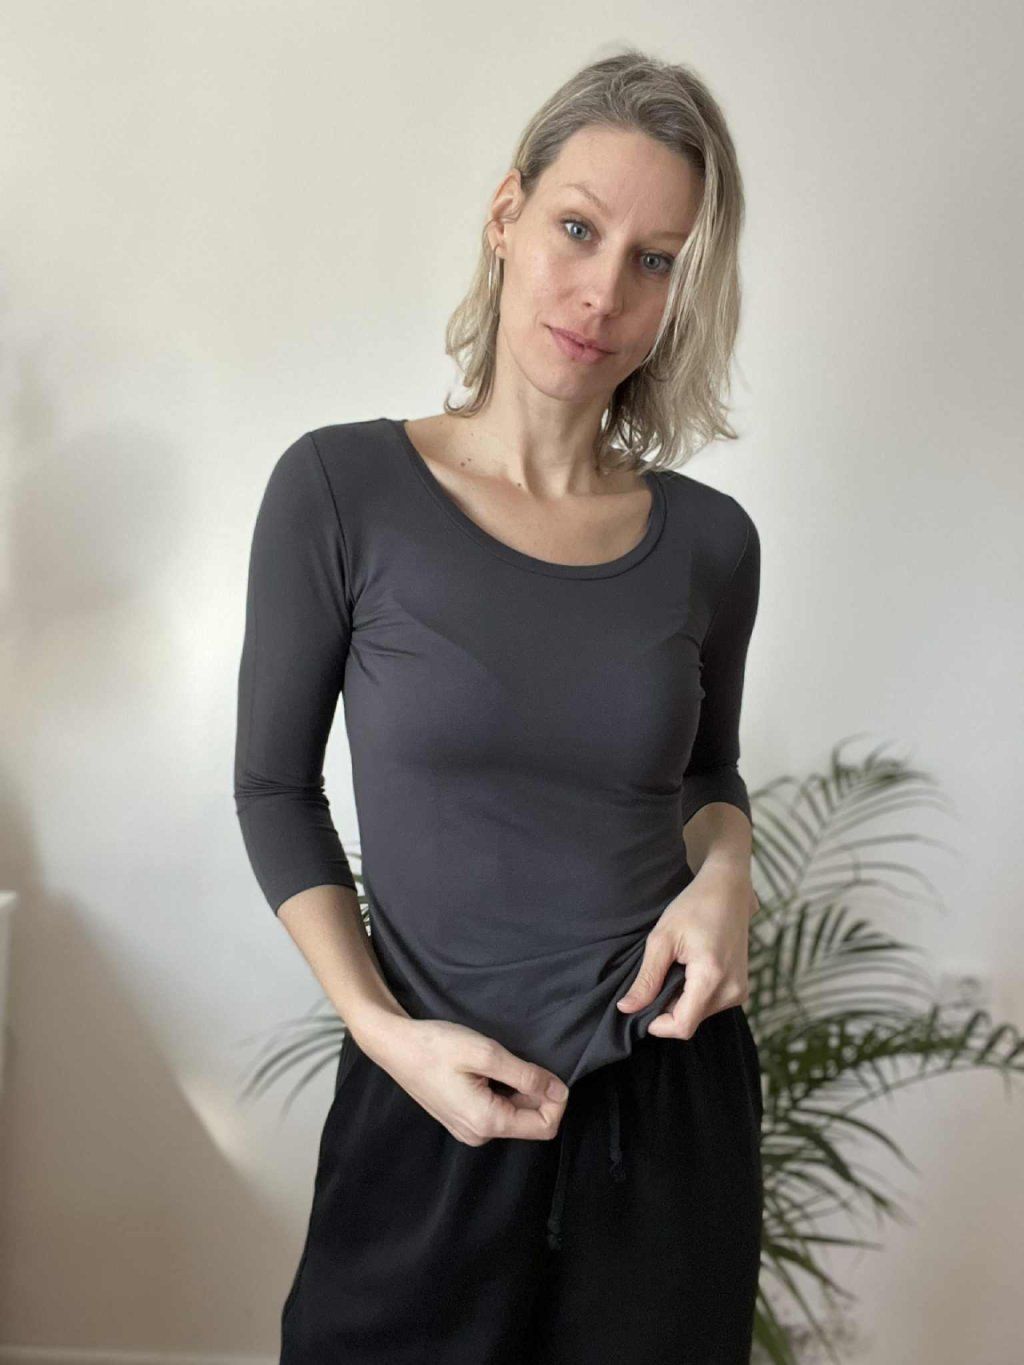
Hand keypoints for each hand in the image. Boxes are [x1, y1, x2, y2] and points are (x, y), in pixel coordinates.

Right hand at [367, 1017, 570, 1144]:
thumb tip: (560, 1091)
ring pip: (514, 1116)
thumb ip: (526, 1075)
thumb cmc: (437, 1046)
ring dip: (519, 1091)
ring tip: (498, 1063)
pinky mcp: (461, 1120)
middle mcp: (479, 1135)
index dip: (556, 1099)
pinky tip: (486, 1070)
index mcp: (487, 1123)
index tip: (546, 1070)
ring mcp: (468, 1130)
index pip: (545, 1126)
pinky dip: (503, 1092)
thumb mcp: (486, 1053)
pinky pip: (497, 1113)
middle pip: (530, 1123)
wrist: (395, 1046)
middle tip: (519, 1061)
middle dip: (537, 1093)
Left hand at [615, 865, 758, 1039]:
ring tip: (676, 967)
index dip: (656, 1024)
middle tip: (658, 975)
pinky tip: (689, 969)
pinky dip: (694, 995)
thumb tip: (626, 1009)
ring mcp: (740, 991)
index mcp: (711, 978)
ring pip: (699, 1015)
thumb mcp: (662, 939)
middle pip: (690, 1021)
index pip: (682, 1026)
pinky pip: (710, 1005)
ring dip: (680, 1000)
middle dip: (667, 1008)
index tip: (641, 1005)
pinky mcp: (741, 988)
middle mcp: (732, 990)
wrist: (728, 890)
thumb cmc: (693, 907)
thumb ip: (646, 978)